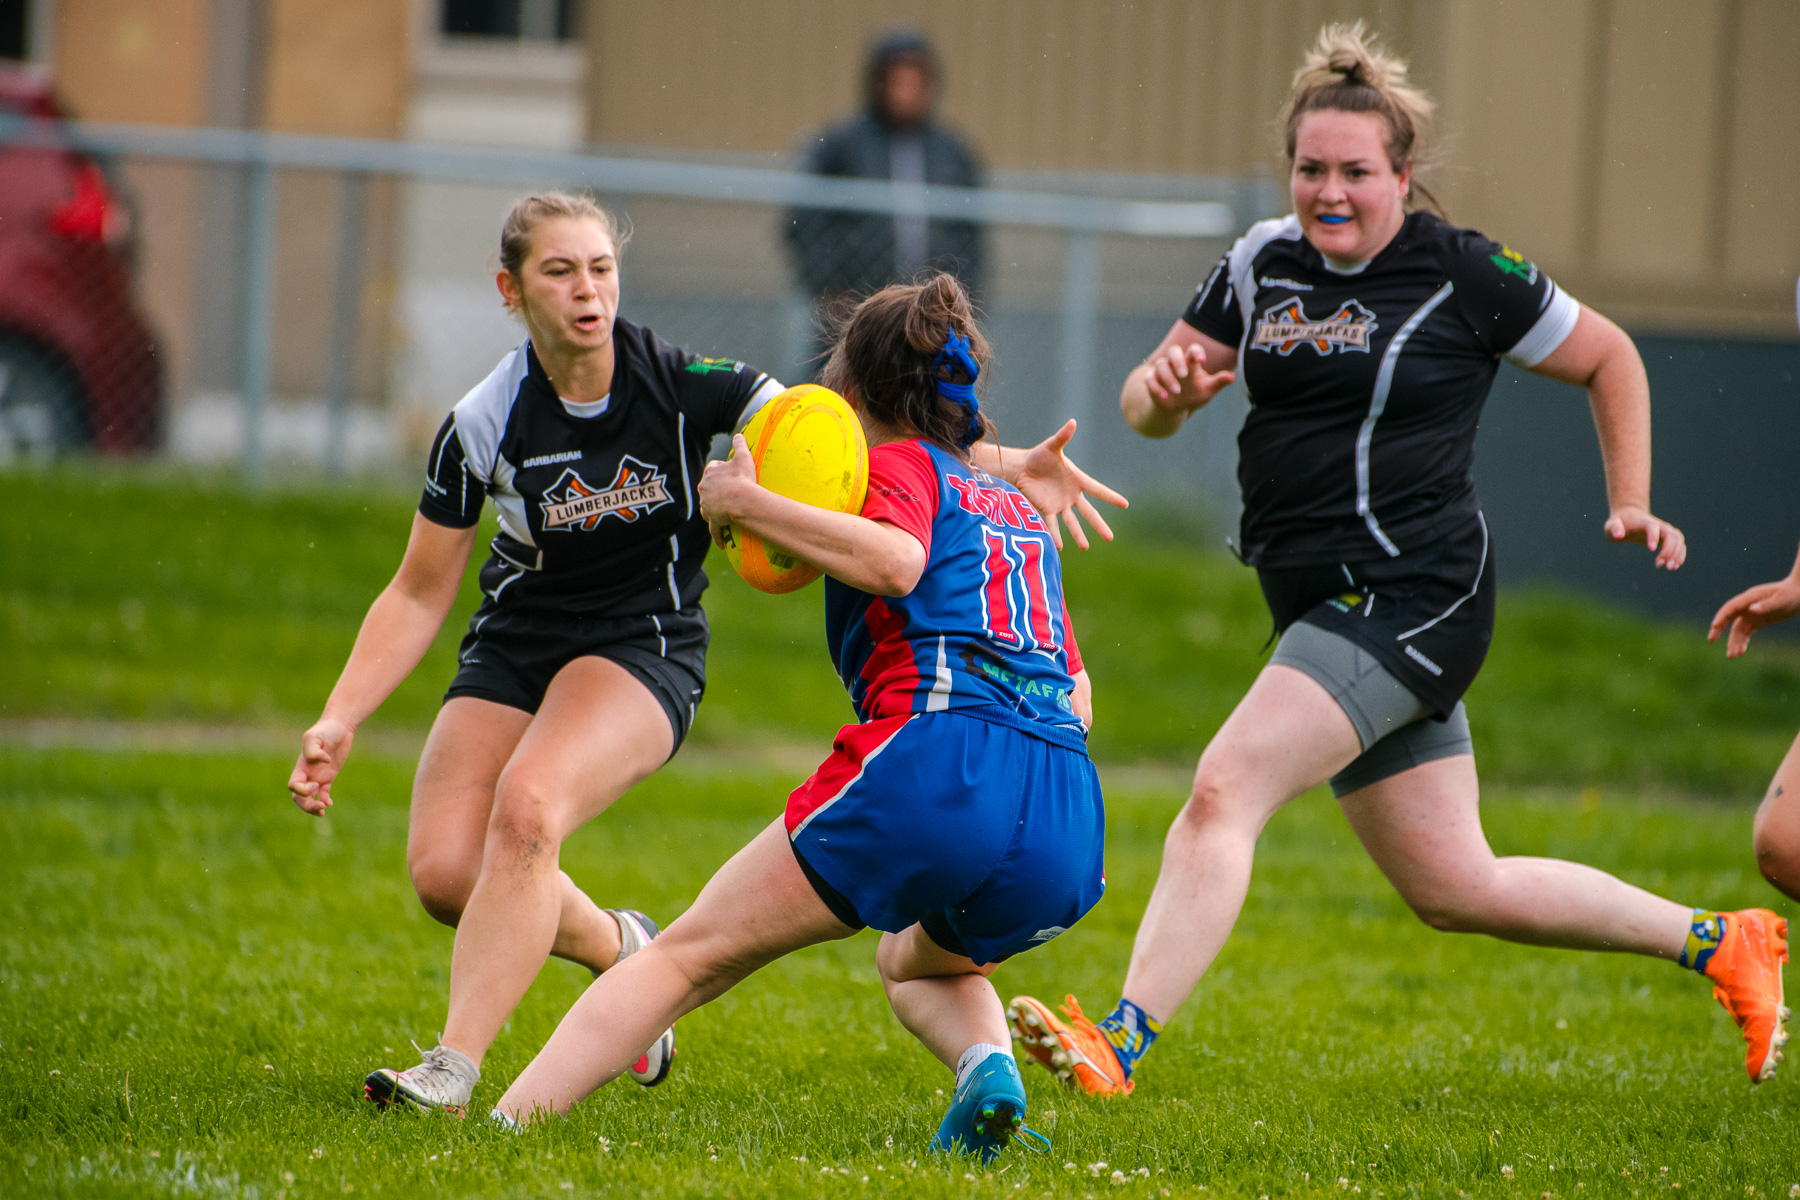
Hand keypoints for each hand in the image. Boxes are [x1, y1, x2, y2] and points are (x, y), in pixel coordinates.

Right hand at [288, 716, 352, 815]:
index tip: (315, 785)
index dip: (302, 790)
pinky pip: (323, 793)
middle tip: (321, 806)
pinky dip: (325, 800)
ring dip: (313, 806)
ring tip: (323, 810)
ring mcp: (317, 776)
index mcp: (302, 766)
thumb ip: (313, 750)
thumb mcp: (315, 736)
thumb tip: (323, 762)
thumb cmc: (326, 730)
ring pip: (309, 798)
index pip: (294, 786)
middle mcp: (307, 773)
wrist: (339, 727)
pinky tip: (330, 803)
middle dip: (306, 805)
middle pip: (298, 797)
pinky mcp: (328, 776)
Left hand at [698, 435, 760, 535]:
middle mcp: (705, 489)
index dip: (720, 469)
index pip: (712, 468)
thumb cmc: (743, 478)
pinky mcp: (713, 520)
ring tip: (722, 512)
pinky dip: (717, 536)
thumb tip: (738, 434)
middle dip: (715, 489)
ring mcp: (707, 506)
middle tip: (728, 491)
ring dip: (713, 509)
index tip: (728, 472)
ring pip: (707, 507)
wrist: (742, 500)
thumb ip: (739, 444)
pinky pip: (714, 530)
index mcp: (710, 473)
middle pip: (708, 488)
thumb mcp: (743, 457)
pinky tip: (720, 544)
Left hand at [1012, 419, 1128, 550]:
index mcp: (1077, 480)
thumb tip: (1073, 422)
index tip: (1125, 504)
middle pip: (1088, 512)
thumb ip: (1062, 437)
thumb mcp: (1051, 446)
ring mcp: (1059, 504)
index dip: (1110, 497)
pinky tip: (1059, 547)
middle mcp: (1071, 495)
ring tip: (1085, 547)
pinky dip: (1055, 534)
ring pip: (1072, 522)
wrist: (1022, 468)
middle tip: (1110, 538)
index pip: (1097, 490)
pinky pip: (1052, 524)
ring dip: (1078, 535)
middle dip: (1099, 525)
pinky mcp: (1045, 509)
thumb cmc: (1039, 456)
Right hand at [1143, 342, 1233, 411]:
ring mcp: (1162, 371)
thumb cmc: (1194, 394)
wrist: (1177, 407)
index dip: (1197, 352)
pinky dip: (1156, 387)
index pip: (1193, 349)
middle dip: (1178, 361)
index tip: (1202, 360)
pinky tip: (1164, 396)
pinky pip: (1150, 379)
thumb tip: (1233, 377)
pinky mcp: (1151, 381)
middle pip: (1173, 351)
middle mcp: (1175, 363)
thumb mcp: (1208, 389)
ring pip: (1161, 365)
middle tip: (1184, 374)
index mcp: (1190, 362)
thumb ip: (1219, 382)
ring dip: (1168, 378)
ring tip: (1177, 391)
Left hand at [1604, 506, 1685, 569]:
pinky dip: (1680, 554)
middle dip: (1670, 550)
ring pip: (1678, 540)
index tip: (1651, 550)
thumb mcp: (1612, 524)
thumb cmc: (1620, 522)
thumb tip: (1618, 536)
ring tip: (1670, 568)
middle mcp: (1659, 525)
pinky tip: (1675, 566)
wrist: (1630, 515)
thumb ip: (1614, 528)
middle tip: (1663, 565)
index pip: (1653, 527)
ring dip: (1677, 554)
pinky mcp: (1668, 537)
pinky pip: (1680, 544)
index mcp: (1645, 522)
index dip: (1653, 537)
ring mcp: (1666, 530)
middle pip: (1671, 535)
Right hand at [1709, 575, 1799, 657]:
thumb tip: (1751, 609)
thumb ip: (1766, 605)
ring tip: (1733, 656)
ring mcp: (1750, 614)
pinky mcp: (1756, 621)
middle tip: (1711, 639)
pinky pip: (1745, 633)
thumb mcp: (1781, 600)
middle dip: (1718, 629)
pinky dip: (1742, 642)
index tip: (1714, 627)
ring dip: (1734, 641)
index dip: (1721, 617)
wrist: (1798, 593)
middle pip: (1728, 618)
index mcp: (1749, 598)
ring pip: (1737, 629)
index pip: (1731, 608)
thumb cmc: (1791, 594)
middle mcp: (1746, 606)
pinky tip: (1741, 652)